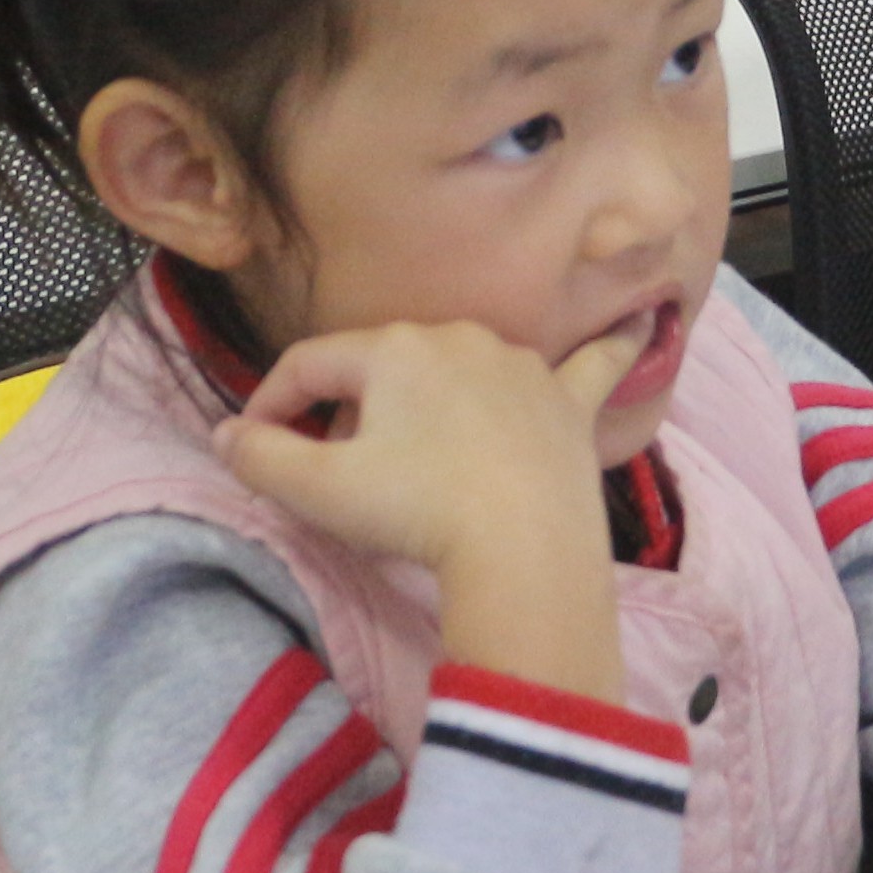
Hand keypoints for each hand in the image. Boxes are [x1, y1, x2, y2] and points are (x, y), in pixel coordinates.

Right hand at [219, 318, 645, 698]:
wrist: (522, 550)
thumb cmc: (414, 513)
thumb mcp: (317, 490)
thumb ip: (261, 456)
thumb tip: (226, 435)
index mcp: (389, 349)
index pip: (308, 364)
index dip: (270, 404)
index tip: (256, 447)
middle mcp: (457, 337)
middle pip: (382, 367)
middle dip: (351, 412)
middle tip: (340, 474)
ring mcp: (520, 365)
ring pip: (462, 367)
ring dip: (433, 399)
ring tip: (417, 453)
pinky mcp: (569, 403)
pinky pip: (594, 363)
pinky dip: (611, 345)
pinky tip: (646, 322)